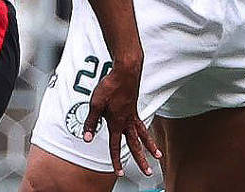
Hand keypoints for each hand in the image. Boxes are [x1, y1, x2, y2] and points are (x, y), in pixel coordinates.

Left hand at [81, 62, 161, 177]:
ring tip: (158, 156)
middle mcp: (127, 121)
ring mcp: (133, 115)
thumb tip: (86, 138)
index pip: (116, 146)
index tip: (120, 172)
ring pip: (143, 135)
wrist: (126, 71)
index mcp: (117, 122)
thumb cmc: (110, 86)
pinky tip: (147, 135)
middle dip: (141, 160)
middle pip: (135, 145)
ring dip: (150, 147)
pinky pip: (142, 124)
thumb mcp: (95, 104)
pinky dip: (146, 132)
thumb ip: (91, 122)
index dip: (117, 160)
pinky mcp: (135, 108)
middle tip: (148, 172)